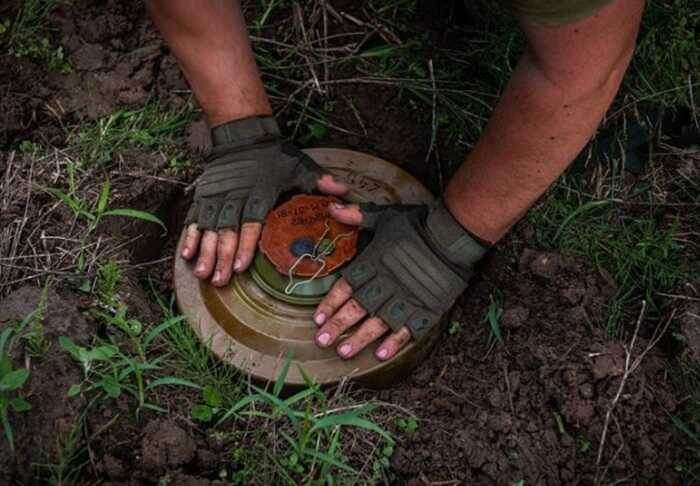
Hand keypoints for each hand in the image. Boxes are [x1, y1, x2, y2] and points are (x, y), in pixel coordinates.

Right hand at [181, 116, 346, 285]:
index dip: (244, 244)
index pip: (250, 221)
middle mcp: (234, 196)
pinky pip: (195, 218)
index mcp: (258, 191)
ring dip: (205, 251)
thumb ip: (320, 181)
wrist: (243, 133)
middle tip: (218, 280)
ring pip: (209, 227)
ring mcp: (217, 197)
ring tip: (202, 273)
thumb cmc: (273, 155)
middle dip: (221, 256)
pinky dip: (191, 236)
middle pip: (226, 230)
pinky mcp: (204, 196)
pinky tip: (186, 254)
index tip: (241, 266)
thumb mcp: (299, 165)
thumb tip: (344, 193)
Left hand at [312, 201, 488, 360]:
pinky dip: (395, 342)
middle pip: (358, 308)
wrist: (453, 236)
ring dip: (361, 338)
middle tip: (322, 341)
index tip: (317, 317)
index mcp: (375, 262)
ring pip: (380, 322)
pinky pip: (409, 329)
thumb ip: (358, 215)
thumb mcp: (386, 216)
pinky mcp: (427, 308)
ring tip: (344, 352)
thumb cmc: (418, 225)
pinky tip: (382, 354)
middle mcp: (388, 283)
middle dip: (338, 325)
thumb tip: (332, 207)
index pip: (347, 286)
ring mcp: (408, 298)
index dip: (331, 302)